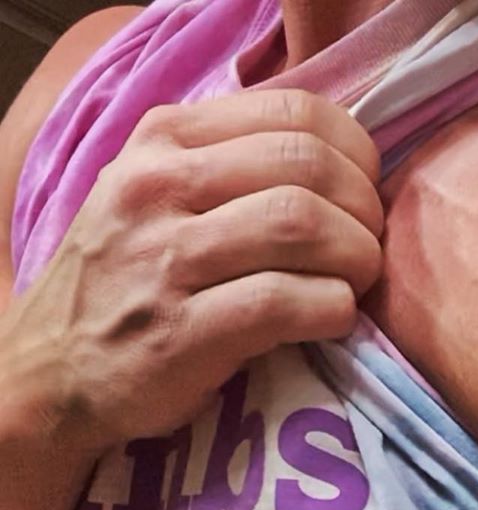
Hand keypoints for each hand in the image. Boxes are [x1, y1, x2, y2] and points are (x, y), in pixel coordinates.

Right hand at [3, 90, 382, 457]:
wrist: (54, 371)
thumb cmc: (127, 282)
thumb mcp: (156, 194)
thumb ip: (230, 166)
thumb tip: (339, 162)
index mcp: (164, 140)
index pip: (293, 114)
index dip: (354, 154)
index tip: (363, 193)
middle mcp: (160, 187)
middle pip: (307, 169)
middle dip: (363, 211)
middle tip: (368, 248)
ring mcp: (166, 260)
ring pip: (302, 227)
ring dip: (357, 259)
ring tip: (356, 283)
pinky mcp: (182, 333)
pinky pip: (285, 302)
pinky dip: (333, 309)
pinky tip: (333, 319)